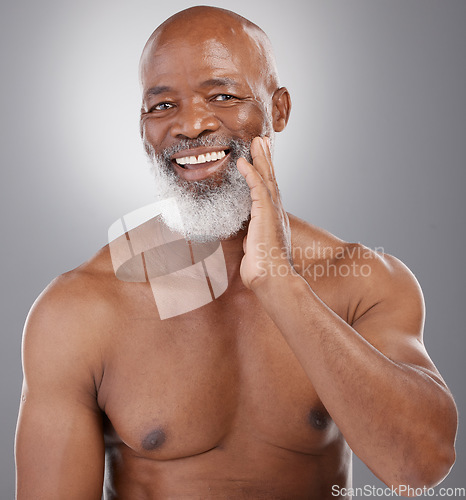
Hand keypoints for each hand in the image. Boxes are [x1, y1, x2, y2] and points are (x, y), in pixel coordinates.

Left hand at [237, 136, 293, 290]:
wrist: (272, 277)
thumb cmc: (264, 269)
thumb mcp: (255, 250)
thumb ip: (251, 240)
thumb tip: (246, 239)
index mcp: (273, 219)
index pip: (268, 191)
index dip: (265, 174)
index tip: (262, 161)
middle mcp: (276, 212)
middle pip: (270, 179)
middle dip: (266, 159)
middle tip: (262, 141)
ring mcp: (272, 211)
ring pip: (266, 178)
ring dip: (261, 158)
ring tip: (257, 141)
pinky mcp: (265, 212)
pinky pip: (257, 187)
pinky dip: (250, 172)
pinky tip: (243, 161)